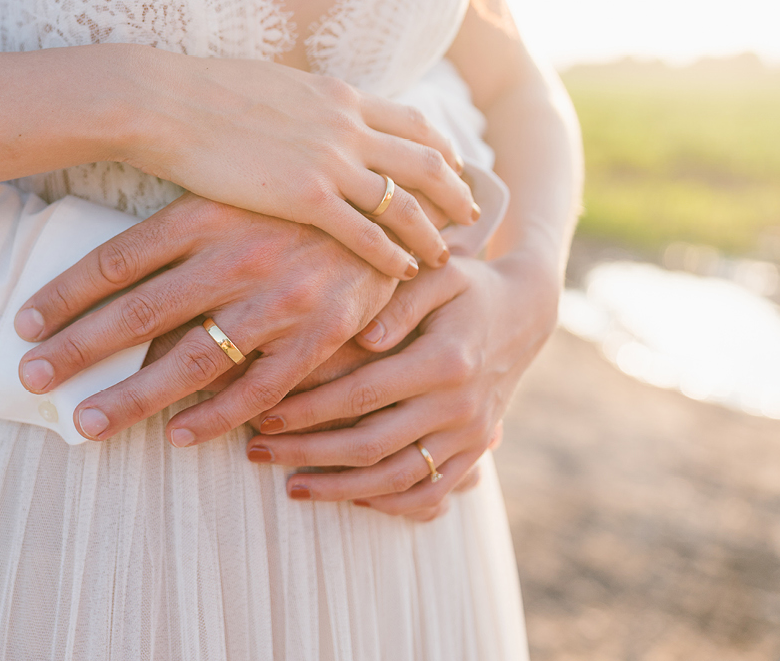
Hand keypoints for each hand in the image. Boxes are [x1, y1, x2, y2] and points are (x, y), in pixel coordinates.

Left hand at [15, 194, 397, 443]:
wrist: (399, 200)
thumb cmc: (296, 197)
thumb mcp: (231, 190)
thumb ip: (177, 229)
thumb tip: (106, 272)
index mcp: (205, 210)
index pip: (115, 259)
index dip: (64, 295)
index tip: (22, 326)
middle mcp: (236, 253)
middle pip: (137, 311)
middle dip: (78, 349)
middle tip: (30, 379)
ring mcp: (279, 297)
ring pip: (189, 359)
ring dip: (132, 396)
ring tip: (84, 424)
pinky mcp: (321, 333)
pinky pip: (258, 388)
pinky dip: (216, 417)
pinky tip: (179, 438)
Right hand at [123, 49, 477, 277]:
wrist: (164, 103)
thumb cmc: (200, 94)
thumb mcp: (271, 85)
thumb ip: (304, 105)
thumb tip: (309, 117)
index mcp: (339, 94)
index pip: (411, 122)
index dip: (440, 149)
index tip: (452, 169)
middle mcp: (348, 124)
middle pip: (426, 161)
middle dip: (455, 191)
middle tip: (472, 215)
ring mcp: (331, 160)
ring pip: (406, 201)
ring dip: (432, 230)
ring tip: (446, 254)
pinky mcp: (306, 196)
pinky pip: (368, 232)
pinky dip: (394, 254)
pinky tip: (405, 271)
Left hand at [242, 252, 560, 518]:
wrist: (523, 314)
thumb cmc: (464, 285)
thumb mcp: (436, 275)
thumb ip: (398, 302)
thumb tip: (363, 337)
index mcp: (445, 360)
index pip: (362, 394)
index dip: (308, 409)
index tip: (264, 413)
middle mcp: (460, 406)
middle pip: (371, 445)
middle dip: (307, 453)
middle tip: (256, 451)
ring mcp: (470, 436)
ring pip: (397, 480)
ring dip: (339, 489)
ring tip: (290, 486)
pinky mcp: (474, 454)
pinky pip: (429, 495)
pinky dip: (386, 504)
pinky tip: (345, 496)